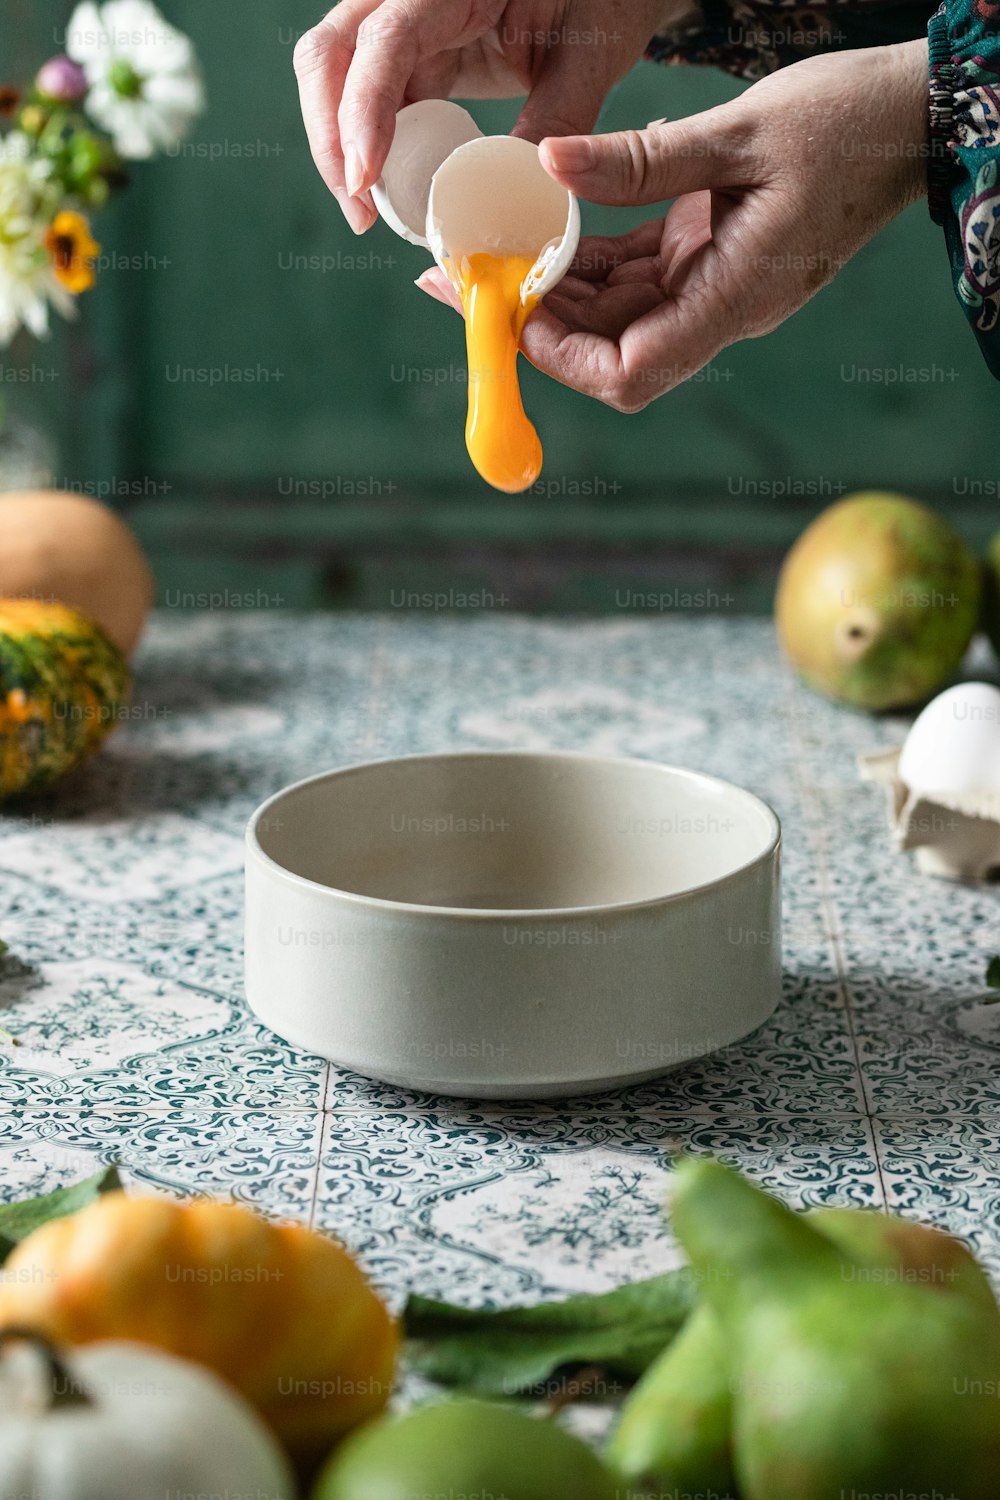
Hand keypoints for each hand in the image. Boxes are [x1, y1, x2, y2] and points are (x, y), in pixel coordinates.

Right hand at [293, 0, 672, 230]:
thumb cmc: (597, 3)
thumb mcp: (586, 58)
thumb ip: (556, 121)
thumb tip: (522, 202)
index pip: (384, 41)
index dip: (362, 111)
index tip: (365, 179)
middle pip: (329, 55)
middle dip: (331, 138)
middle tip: (361, 213)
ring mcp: (402, 25)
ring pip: (335, 78)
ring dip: (339, 149)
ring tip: (368, 213)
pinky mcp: (409, 56)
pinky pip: (366, 100)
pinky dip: (367, 148)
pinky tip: (389, 192)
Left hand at [418, 41, 928, 408]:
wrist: (915, 120)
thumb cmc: (850, 126)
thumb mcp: (741, 133)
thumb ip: (642, 162)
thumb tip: (549, 165)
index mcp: (733, 297)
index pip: (631, 371)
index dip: (562, 356)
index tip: (512, 309)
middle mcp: (720, 308)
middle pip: (609, 348)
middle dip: (539, 321)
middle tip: (467, 278)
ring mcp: (716, 287)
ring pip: (616, 311)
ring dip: (558, 287)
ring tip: (497, 246)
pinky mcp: (713, 257)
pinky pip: (638, 274)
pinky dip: (592, 256)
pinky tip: (552, 223)